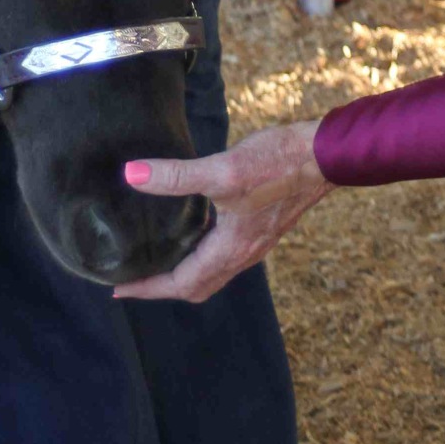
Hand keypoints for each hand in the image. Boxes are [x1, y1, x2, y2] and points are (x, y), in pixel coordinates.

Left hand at [114, 119, 332, 302]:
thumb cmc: (277, 163)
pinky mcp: (262, 227)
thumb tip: (131, 174)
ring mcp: (255, 242)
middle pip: (197, 287)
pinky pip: (225, 256)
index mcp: (231, 249)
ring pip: (212, 273)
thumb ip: (176, 176)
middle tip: (133, 279)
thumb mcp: (222, 169)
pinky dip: (201, 256)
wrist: (324, 155)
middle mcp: (244, 254)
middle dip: (163, 287)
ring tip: (156, 260)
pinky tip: (191, 232)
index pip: (182, 283)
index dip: (149, 288)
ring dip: (183, 273)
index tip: (120, 288)